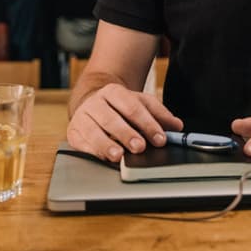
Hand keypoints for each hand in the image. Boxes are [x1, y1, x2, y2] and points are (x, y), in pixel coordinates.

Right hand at [66, 83, 182, 161]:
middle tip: (140, 147)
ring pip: (94, 131)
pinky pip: (81, 143)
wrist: (90, 102)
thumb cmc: (118, 106)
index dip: (148, 124)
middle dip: (127, 134)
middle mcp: (96, 103)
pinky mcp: (73, 132)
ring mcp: (82, 117)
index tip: (160, 138)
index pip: (133, 107)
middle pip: (112, 119)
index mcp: (114, 92)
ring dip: (107, 145)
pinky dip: (93, 151)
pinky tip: (103, 158)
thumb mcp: (139, 103)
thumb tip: (177, 126)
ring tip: (118, 156)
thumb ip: (158, 114)